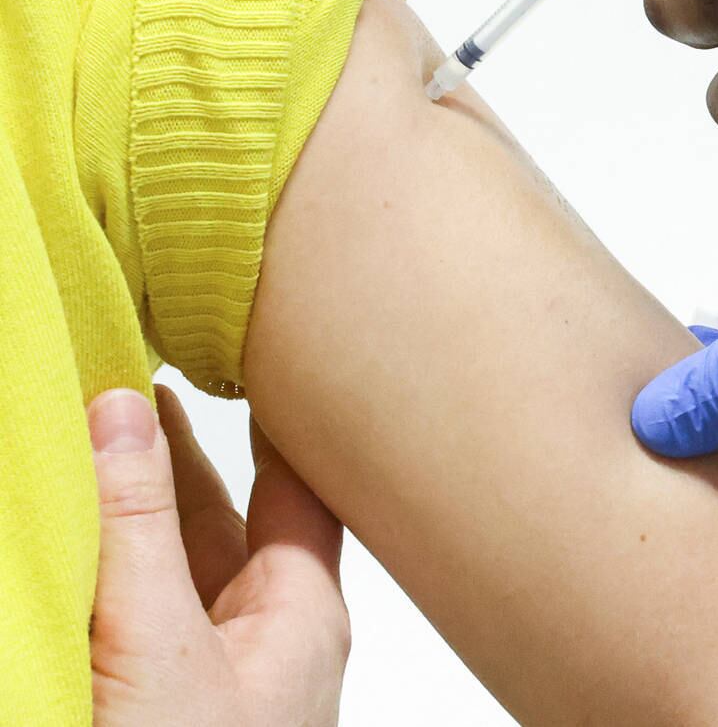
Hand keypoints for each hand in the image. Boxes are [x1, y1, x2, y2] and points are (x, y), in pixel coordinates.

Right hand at [89, 386, 348, 725]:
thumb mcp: (162, 645)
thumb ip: (140, 531)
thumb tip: (125, 414)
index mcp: (300, 617)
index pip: (302, 488)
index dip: (279, 422)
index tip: (259, 358)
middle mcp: (267, 645)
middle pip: (228, 526)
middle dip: (179, 462)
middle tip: (139, 390)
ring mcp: (217, 681)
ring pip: (176, 577)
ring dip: (138, 520)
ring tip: (99, 447)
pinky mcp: (166, 708)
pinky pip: (141, 624)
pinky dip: (113, 578)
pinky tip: (81, 548)